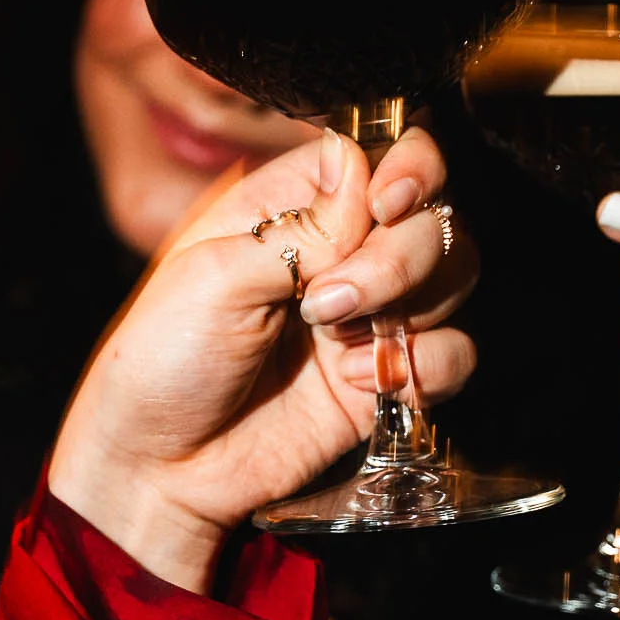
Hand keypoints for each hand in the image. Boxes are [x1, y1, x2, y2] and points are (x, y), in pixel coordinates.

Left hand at [49, 123, 474, 590]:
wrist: (162, 466)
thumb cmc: (165, 360)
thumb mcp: (214, 277)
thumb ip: (299, 228)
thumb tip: (362, 171)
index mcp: (293, 204)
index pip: (386, 153)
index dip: (407, 168)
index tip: (384, 202)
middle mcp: (343, 250)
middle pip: (434, 213)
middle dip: (401, 253)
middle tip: (329, 300)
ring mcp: (373, 313)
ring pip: (457, 275)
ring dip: (409, 303)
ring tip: (336, 340)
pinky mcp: (390, 376)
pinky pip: (457, 353)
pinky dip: (425, 364)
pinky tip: (357, 382)